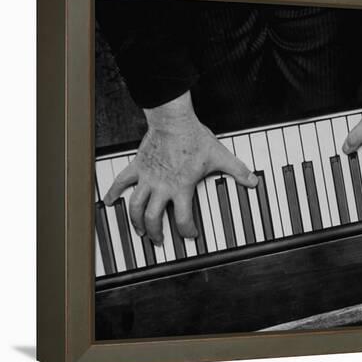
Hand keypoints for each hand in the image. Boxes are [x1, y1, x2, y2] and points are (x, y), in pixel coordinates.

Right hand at [103, 91, 257, 243]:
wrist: (174, 121)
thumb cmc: (194, 138)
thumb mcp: (220, 156)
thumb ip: (238, 170)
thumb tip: (253, 180)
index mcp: (182, 188)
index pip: (184, 219)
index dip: (187, 231)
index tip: (190, 235)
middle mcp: (162, 187)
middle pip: (154, 218)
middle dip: (156, 233)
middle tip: (159, 240)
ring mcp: (147, 178)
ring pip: (136, 206)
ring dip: (136, 221)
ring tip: (139, 230)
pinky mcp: (138, 167)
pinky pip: (122, 181)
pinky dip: (113, 192)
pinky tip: (108, 201)